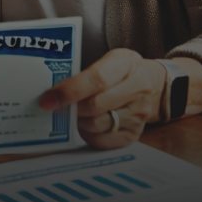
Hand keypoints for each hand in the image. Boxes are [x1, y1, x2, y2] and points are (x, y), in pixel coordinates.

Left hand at [39, 48, 165, 148]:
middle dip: (71, 108)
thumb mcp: (109, 60)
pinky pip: (103, 141)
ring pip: (97, 125)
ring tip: (72, 114)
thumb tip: (53, 92)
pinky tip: (85, 125)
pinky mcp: (134, 134)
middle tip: (55, 108)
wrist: (153, 85)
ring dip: (78, 121)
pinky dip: (88, 135)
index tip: (48, 99)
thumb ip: (84, 73)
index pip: (96, 79)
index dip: (69, 91)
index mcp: (126, 64)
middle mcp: (137, 89)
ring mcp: (137, 114)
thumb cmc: (122, 71)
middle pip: (95, 106)